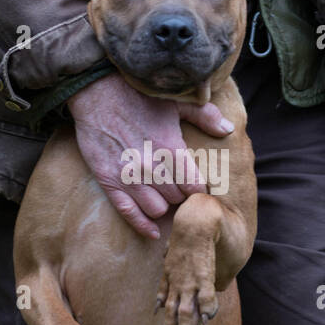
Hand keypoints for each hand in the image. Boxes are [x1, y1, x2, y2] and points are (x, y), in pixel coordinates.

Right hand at [67, 73, 234, 237]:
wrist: (96, 92)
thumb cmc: (138, 94)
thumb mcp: (175, 100)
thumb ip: (204, 116)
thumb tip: (228, 130)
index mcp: (171, 148)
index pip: (195, 187)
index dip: (198, 188)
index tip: (195, 184)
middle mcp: (151, 168)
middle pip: (177, 200)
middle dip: (180, 195)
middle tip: (178, 188)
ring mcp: (129, 177)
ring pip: (157, 210)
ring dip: (163, 206)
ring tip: (163, 196)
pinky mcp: (109, 182)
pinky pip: (129, 214)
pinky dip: (142, 226)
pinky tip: (152, 232)